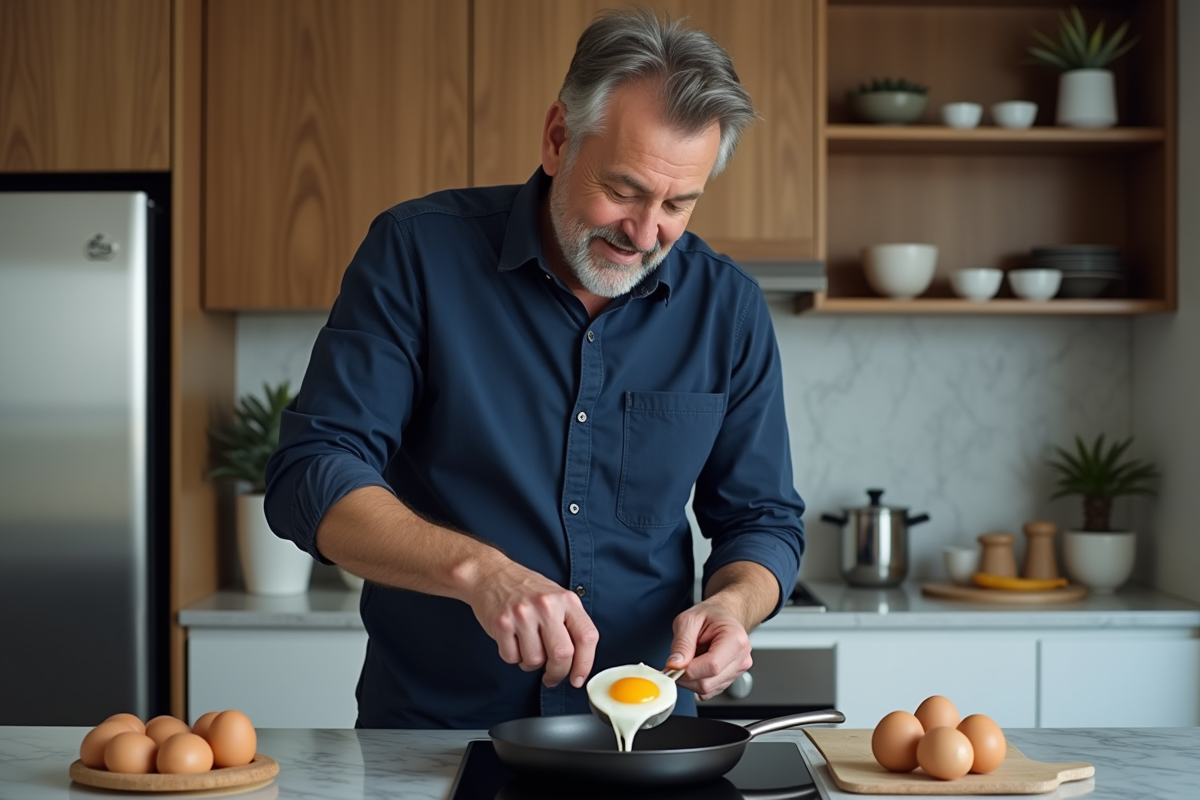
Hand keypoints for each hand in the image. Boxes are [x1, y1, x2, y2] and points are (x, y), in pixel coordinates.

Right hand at [464, 556, 599, 688]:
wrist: (491, 575)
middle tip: (552, 676)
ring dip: (531, 664)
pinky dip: (513, 657)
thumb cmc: (526, 589)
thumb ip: (570, 624)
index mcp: (566, 600)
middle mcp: (546, 606)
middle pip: (562, 655)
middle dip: (557, 673)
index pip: (587, 637)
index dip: (585, 664)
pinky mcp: (502, 623)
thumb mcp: (557, 598)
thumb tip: (579, 663)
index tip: (578, 679)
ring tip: (527, 647)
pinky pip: (512, 658)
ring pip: (535, 661)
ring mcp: (523, 614)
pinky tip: (513, 642)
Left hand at [666, 598, 752, 699]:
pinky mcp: (731, 679)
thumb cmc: (710, 615)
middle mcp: (741, 658)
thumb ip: (681, 643)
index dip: (687, 670)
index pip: (711, 666)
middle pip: (708, 682)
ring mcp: (738, 670)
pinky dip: (697, 682)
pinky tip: (697, 665)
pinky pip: (709, 691)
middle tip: (677, 661)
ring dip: (690, 679)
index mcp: (735, 639)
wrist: (723, 615)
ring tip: (691, 658)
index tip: (672, 665)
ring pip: (707, 689)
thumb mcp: (689, 620)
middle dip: (685, 676)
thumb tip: (675, 665)